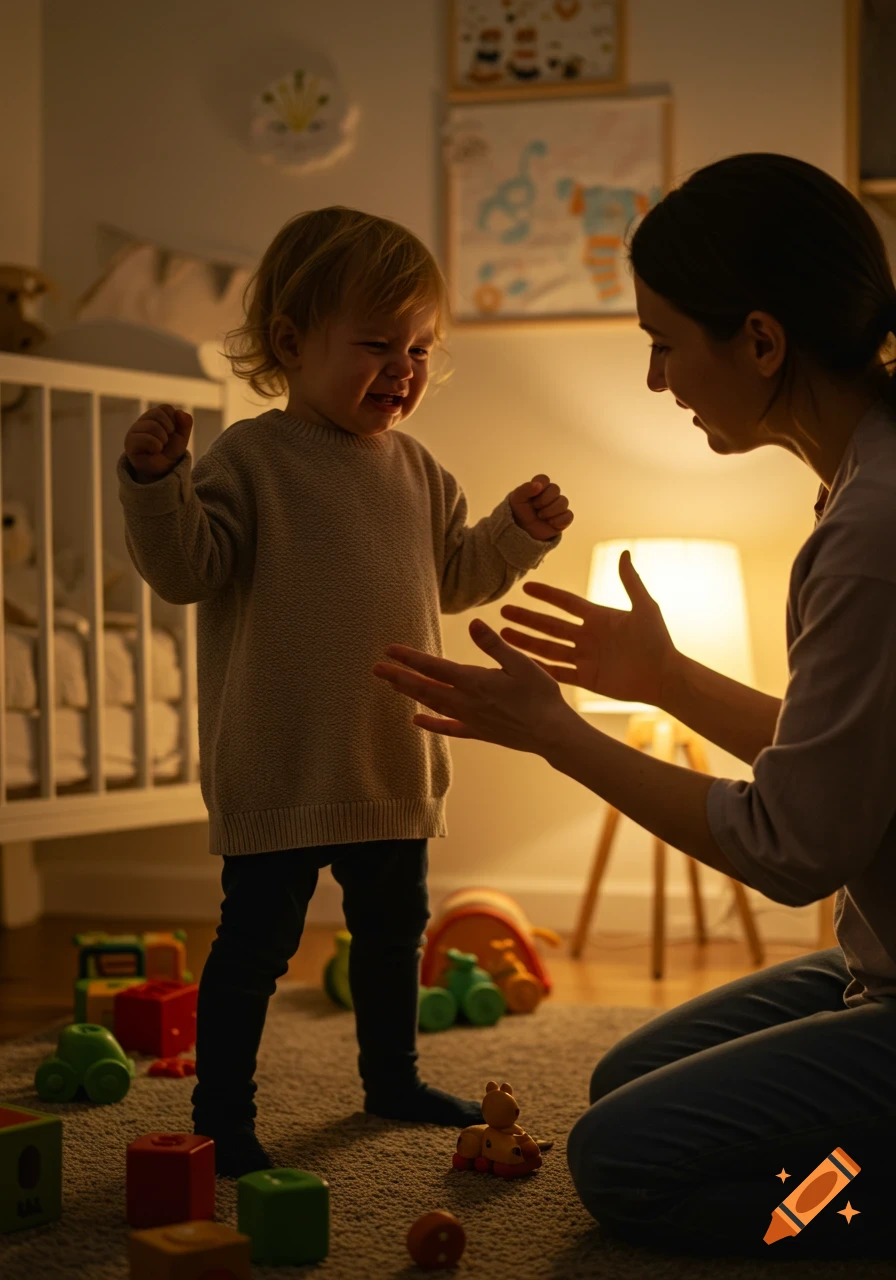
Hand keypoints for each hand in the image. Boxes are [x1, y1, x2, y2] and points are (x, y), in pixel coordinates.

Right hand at [124, 404, 192, 480]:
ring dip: (162, 439)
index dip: (174, 420)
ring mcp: (134, 431)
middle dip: (168, 429)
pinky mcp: (130, 442)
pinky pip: (145, 438)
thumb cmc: (169, 453)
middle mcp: (142, 421)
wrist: (162, 471)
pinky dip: (155, 446)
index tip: (173, 432)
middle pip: (157, 413)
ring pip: (152, 425)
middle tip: (166, 441)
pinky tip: (153, 451)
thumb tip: (180, 412)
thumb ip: (185, 424)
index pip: (165, 408)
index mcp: (154, 417)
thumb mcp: (182, 438)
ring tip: (160, 447)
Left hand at [372, 618, 579, 754]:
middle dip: (399, 677)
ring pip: (432, 705)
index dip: (410, 658)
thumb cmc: (541, 695)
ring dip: (410, 694)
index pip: (434, 667)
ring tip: (391, 685)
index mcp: (474, 681)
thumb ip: (494, 645)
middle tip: (376, 668)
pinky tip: (416, 721)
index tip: (389, 650)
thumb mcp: (522, 664)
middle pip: (425, 687)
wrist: (553, 733)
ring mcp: (470, 719)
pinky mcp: (478, 732)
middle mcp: (466, 702)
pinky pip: (449, 728)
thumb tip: (473, 623)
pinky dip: (431, 724)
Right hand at [498, 550, 676, 706]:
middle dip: (526, 619)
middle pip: (550, 625)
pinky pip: (558, 672)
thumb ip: (631, 582)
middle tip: (503, 611)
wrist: (664, 677)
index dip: (547, 595)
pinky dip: (540, 668)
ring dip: (525, 642)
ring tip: (503, 635)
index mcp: (599, 617)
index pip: (566, 603)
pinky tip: (521, 663)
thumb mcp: (645, 608)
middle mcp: (588, 636)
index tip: (526, 587)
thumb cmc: (659, 641)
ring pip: (548, 648)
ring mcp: (585, 658)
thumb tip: (624, 552)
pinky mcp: (586, 678)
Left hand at [508, 475, 573, 540]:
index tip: (533, 494)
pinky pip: (569, 516)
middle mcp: (550, 495)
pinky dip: (559, 520)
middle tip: (535, 507)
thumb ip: (525, 489)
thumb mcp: (516, 499)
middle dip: (544, 499)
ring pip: (563, 501)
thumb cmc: (519, 513)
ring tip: (540, 516)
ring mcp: (558, 506)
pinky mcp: (564, 519)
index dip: (540, 485)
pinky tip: (550, 523)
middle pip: (555, 488)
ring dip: (550, 510)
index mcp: (538, 487)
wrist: (523, 533)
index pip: (544, 479)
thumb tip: (538, 485)